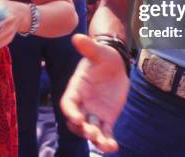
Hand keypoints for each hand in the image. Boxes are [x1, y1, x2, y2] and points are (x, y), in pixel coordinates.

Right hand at [60, 34, 128, 152]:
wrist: (116, 65)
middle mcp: (82, 104)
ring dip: (96, 139)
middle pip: (77, 122)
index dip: (71, 112)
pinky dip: (107, 141)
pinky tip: (113, 147)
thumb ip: (88, 48)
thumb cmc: (103, 57)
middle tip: (93, 132)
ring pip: (90, 130)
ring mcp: (93, 113)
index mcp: (75, 89)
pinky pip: (105, 133)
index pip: (68, 104)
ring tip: (106, 145)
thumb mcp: (98, 52)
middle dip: (83, 129)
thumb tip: (77, 37)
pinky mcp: (106, 119)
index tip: (77, 118)